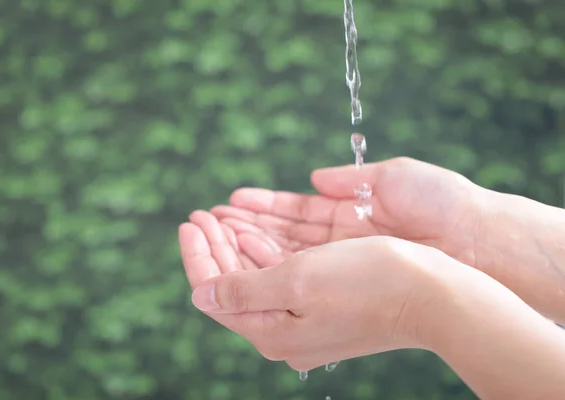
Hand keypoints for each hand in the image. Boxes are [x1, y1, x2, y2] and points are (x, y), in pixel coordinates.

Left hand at [179, 214, 445, 370]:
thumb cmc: (368, 283)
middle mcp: (285, 332)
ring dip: (238, 246)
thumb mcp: (296, 280)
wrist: (433, 294)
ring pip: (257, 279)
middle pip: (234, 286)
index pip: (216, 294)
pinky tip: (255, 232)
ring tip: (221, 217)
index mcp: (272, 331)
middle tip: (201, 214)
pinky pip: (282, 278)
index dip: (198, 256)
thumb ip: (242, 289)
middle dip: (215, 247)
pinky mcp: (324, 305)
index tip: (188, 222)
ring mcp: (305, 320)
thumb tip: (200, 297)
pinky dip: (266, 253)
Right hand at [211, 157, 483, 267]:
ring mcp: (342, 263)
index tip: (231, 200)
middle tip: (208, 219)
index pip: (296, 210)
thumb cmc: (437, 201)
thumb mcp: (388, 177)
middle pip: (283, 235)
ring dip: (247, 242)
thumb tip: (312, 177)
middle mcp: (341, 241)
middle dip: (244, 226)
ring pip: (283, 254)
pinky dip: (269, 258)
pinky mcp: (345, 280)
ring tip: (213, 232)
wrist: (472, 240)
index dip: (263, 206)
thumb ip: (346, 180)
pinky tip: (241, 250)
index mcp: (350, 212)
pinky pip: (298, 268)